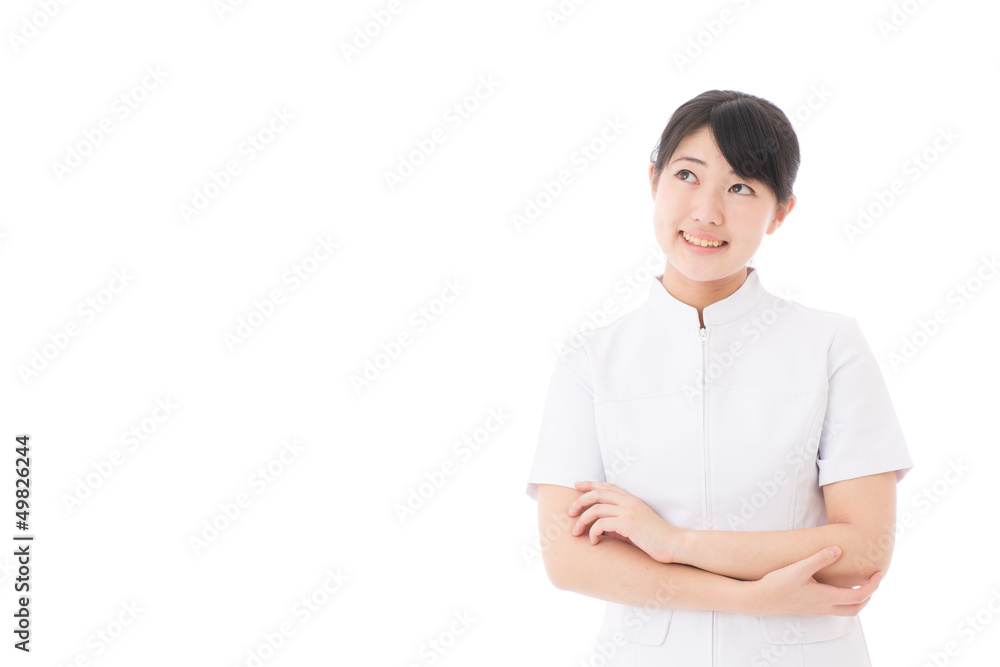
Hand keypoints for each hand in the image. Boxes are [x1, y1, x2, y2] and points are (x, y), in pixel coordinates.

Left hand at [568, 480, 685, 563]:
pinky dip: (593, 532)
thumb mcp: (634, 527)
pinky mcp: (628, 524)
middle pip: (597, 493)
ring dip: (582, 521)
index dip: (589, 484)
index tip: (576, 486)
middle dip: (579, 502)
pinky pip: (601, 523)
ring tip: (576, 533)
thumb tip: (598, 528)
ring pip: (595, 509)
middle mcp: (629, 502)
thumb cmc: (655, 539)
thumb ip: (618, 523)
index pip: (606, 486)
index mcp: (631, 500)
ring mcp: (628, 511)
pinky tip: (593, 541)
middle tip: (569, 514)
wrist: (675, 545)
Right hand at [749, 546, 881, 616]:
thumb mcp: (798, 568)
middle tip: (872, 581)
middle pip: (855, 608)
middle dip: (868, 596)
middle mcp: (823, 607)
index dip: (872, 585)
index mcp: (825, 598)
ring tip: (858, 585)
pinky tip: (834, 588)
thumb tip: (838, 549)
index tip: (878, 574)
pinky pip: (833, 608)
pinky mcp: (807, 609)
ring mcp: (815, 610)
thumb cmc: (777, 584)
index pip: (858, 595)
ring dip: (855, 599)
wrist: (759, 600)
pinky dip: (842, 600)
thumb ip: (819, 559)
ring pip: (844, 610)